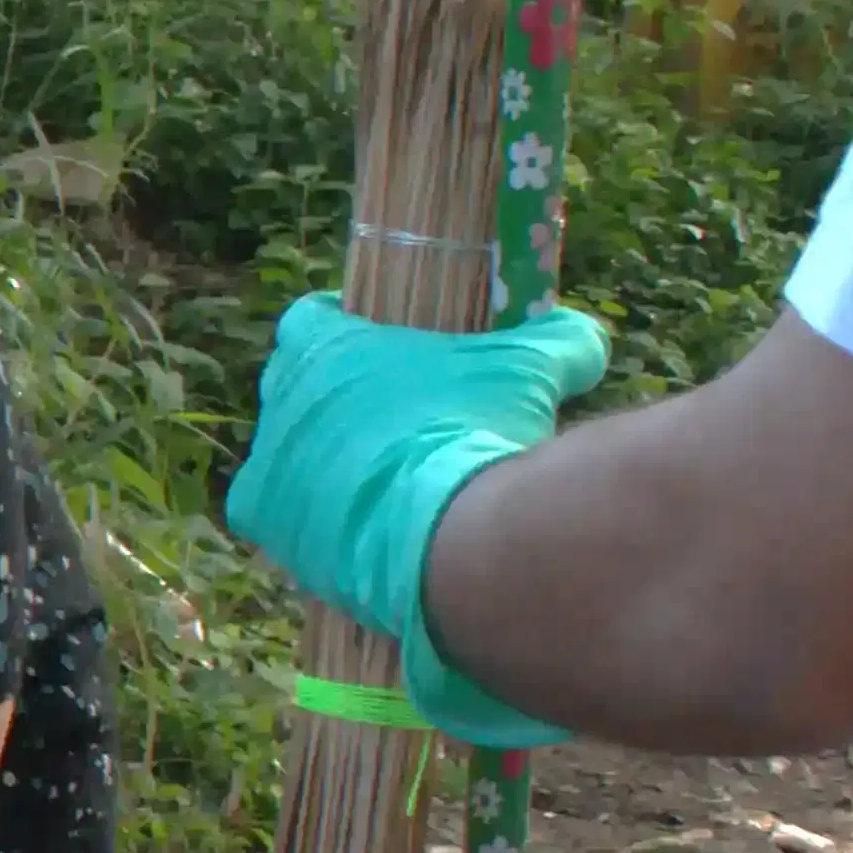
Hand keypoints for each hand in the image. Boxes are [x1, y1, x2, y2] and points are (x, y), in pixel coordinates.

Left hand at [225, 296, 611, 748]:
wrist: (442, 535)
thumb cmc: (476, 430)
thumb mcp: (531, 370)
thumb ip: (558, 343)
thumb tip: (588, 340)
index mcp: (320, 344)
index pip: (313, 318)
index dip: (345, 329)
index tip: (381, 346)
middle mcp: (279, 397)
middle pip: (299, 386)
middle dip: (340, 398)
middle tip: (393, 417)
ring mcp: (266, 462)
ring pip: (291, 451)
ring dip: (328, 460)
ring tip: (386, 477)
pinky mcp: (265, 523)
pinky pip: (284, 513)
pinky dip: (318, 518)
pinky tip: (363, 524)